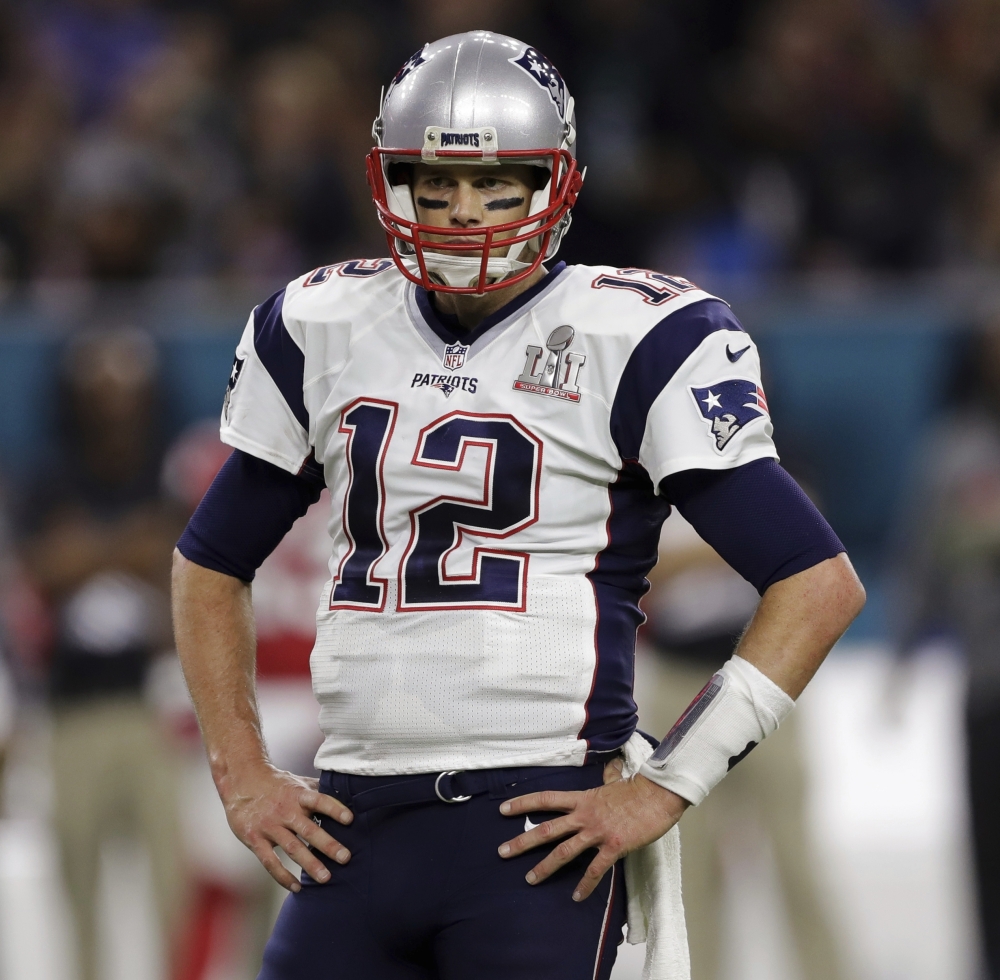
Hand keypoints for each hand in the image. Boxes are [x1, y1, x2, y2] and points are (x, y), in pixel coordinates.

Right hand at [219, 763, 353, 891]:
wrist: (242, 780)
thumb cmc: (277, 784)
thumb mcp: (298, 782)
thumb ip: (318, 791)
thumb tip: (346, 793)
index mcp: (298, 795)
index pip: (319, 800)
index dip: (334, 809)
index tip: (350, 820)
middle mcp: (285, 811)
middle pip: (309, 830)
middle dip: (328, 845)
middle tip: (346, 858)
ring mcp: (269, 826)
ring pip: (292, 848)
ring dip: (310, 864)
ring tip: (326, 878)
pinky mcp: (255, 839)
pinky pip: (270, 861)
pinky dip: (283, 876)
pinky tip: (297, 887)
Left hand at [497, 767, 688, 901]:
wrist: (658, 795)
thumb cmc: (638, 789)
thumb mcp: (614, 782)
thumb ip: (606, 782)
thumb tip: (609, 772)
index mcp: (582, 799)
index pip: (546, 799)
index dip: (523, 803)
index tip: (503, 809)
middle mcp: (584, 815)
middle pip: (547, 828)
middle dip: (523, 841)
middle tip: (502, 851)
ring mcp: (597, 831)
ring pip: (564, 851)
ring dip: (545, 867)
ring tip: (530, 879)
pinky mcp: (613, 846)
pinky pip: (595, 869)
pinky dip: (585, 885)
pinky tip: (576, 897)